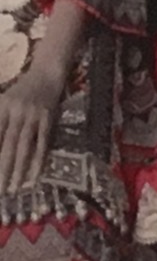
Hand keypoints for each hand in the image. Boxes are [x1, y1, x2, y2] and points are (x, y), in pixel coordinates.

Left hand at [0, 67, 54, 193]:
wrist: (47, 73)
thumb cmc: (21, 88)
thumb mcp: (3, 101)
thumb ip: (0, 120)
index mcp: (2, 107)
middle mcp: (15, 112)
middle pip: (6, 145)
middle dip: (1, 169)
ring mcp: (33, 116)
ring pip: (23, 147)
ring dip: (17, 169)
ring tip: (13, 187)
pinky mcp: (48, 120)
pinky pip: (43, 143)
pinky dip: (38, 160)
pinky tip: (34, 175)